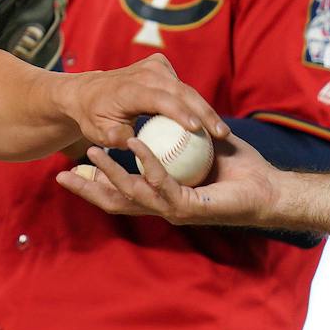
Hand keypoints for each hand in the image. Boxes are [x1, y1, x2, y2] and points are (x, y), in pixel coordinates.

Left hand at [55, 53, 229, 150]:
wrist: (87, 91)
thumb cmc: (93, 117)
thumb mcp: (98, 132)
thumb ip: (115, 138)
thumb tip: (133, 144)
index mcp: (129, 88)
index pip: (160, 99)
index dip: (180, 112)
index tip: (198, 129)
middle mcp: (145, 72)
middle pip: (181, 92)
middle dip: (204, 112)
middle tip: (222, 134)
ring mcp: (155, 66)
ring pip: (186, 89)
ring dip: (205, 110)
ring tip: (222, 132)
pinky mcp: (161, 66)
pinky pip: (182, 88)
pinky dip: (195, 104)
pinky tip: (208, 124)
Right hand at [56, 133, 282, 226]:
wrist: (268, 189)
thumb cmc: (238, 170)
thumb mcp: (198, 150)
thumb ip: (175, 141)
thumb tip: (158, 119)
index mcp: (161, 197)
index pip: (119, 194)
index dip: (93, 185)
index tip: (68, 171)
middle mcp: (163, 207)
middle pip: (115, 202)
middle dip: (88, 189)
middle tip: (61, 175)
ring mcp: (174, 210)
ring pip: (132, 194)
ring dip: (110, 173)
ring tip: (91, 153)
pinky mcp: (189, 207)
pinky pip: (161, 182)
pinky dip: (146, 162)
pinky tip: (134, 144)